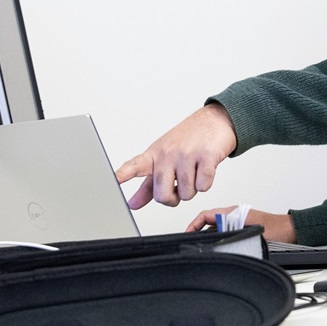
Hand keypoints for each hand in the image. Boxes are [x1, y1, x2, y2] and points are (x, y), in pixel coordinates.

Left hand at [116, 103, 238, 208]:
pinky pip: (203, 187)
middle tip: (178, 188)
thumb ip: (148, 185)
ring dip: (192, 189)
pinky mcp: (206, 156)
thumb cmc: (188, 140)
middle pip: (162, 195)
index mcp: (155, 155)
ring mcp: (187, 154)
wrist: (214, 121)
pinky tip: (204, 169)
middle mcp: (168, 154)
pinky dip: (206, 184)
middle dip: (173, 198)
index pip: (134, 166)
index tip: (112, 181)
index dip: (122, 175)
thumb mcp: (163, 159)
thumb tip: (133, 204)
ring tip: (194, 171)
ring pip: (186, 194)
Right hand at [184, 206, 297, 242]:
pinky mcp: (243, 229)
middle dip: (197, 231)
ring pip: (216, 228)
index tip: (186, 233)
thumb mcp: (252, 234)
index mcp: (234, 212)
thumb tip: (218, 242)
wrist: (292, 231)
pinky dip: (218, 239)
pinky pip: (225, 233)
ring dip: (208, 236)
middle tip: (190, 243)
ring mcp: (238, 221)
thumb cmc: (278, 231)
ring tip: (201, 247)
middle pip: (208, 221)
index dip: (193, 224)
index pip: (206, 215)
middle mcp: (234, 215)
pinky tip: (217, 249)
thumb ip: (234, 236)